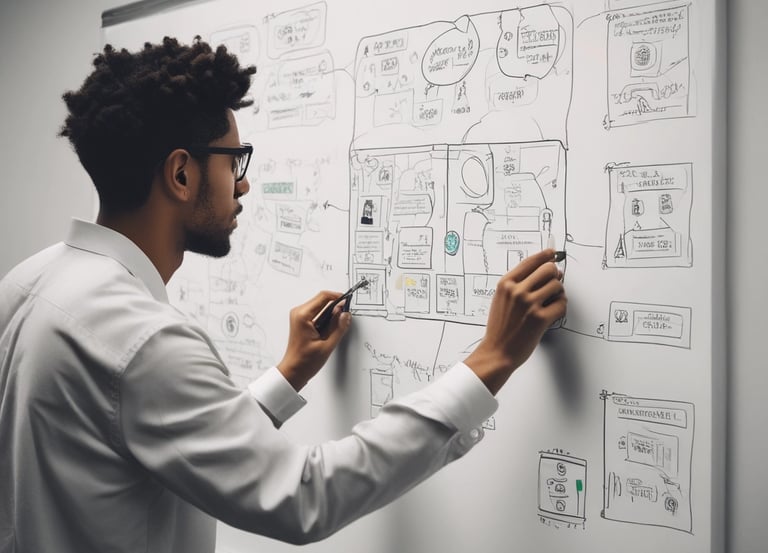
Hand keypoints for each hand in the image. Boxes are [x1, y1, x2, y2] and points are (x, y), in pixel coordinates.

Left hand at [277, 291, 352, 390]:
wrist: (293, 371)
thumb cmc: (305, 361)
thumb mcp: (327, 345)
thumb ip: (338, 327)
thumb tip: (346, 314)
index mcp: (303, 315)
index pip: (323, 297)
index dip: (338, 297)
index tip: (348, 302)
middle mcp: (299, 313)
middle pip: (322, 300)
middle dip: (336, 307)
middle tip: (345, 318)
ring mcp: (300, 317)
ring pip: (321, 307)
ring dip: (331, 314)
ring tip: (336, 329)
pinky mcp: (302, 322)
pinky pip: (317, 314)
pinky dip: (326, 319)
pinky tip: (329, 331)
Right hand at [464, 249, 566, 394]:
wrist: (497, 351)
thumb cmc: (499, 328)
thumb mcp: (500, 299)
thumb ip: (516, 284)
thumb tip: (542, 272)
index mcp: (505, 284)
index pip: (530, 262)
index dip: (545, 255)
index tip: (553, 253)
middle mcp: (517, 291)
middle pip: (548, 270)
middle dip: (554, 276)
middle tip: (554, 284)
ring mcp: (529, 304)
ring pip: (557, 286)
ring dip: (559, 293)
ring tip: (552, 302)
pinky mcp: (540, 318)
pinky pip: (561, 304)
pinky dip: (561, 307)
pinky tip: (553, 312)